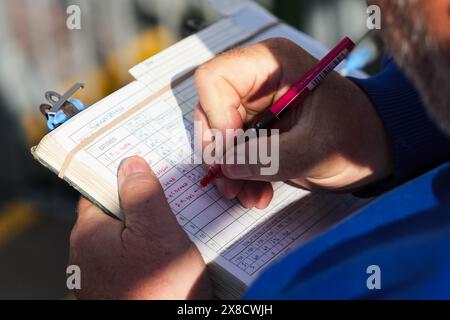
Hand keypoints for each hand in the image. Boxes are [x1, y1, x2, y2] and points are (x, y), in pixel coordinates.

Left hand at [69, 156, 212, 299]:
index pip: (97, 190)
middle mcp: (86, 254)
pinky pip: (129, 258)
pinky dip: (145, 251)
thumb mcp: (158, 231)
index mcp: (89, 233)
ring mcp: (100, 275)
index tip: (140, 166)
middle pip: (113, 214)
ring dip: (145, 228)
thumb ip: (143, 194)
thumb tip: (130, 164)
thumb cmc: (160, 289)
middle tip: (167, 196)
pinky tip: (167, 253)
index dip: (119, 176)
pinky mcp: (116, 288)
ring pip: (123, 237)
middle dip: (138, 204)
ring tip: (174, 224)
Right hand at [194, 38, 391, 206]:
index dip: (216, 115)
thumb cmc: (357, 136)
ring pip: (217, 135)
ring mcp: (254, 107)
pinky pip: (232, 152)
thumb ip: (270, 157)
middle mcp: (257, 81)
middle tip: (231, 184)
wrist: (373, 150)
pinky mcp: (256, 130)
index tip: (230, 151)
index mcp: (272, 65)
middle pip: (210, 109)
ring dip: (229, 170)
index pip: (215, 78)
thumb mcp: (316, 149)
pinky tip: (256, 194)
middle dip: (219, 152)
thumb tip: (226, 166)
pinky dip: (239, 176)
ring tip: (248, 196)